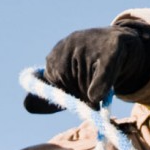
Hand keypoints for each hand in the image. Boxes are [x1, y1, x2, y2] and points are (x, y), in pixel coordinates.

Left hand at [24, 22, 149, 113]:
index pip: (55, 86)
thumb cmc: (92, 68)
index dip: (68, 94)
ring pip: (88, 86)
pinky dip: (101, 86)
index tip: (75, 87)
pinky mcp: (112, 48)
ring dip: (96, 93)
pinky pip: (103, 71)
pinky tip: (98, 97)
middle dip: (82, 94)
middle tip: (93, 83)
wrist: (123, 47)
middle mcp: (70, 45)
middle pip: (72, 87)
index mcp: (56, 55)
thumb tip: (26, 105)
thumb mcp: (69, 82)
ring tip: (104, 78)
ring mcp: (91, 44)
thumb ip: (51, 96)